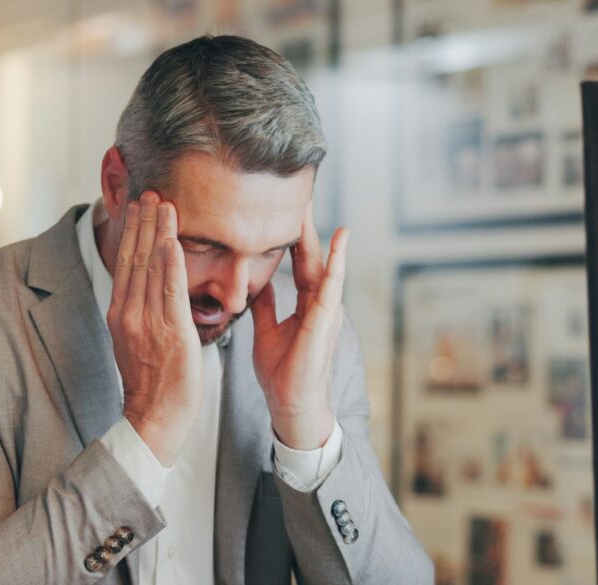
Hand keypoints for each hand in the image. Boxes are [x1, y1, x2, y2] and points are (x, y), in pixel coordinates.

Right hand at [107, 191, 202, 466]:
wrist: (154, 416)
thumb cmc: (151, 383)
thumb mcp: (135, 341)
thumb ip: (139, 312)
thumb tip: (146, 290)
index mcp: (120, 314)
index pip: (126, 264)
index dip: (132, 233)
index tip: (138, 207)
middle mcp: (129, 313)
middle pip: (134, 258)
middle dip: (142, 223)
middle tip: (149, 192)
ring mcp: (147, 321)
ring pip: (150, 268)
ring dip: (157, 232)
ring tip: (163, 204)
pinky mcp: (170, 331)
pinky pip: (169, 290)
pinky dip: (170, 263)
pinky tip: (172, 240)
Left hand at [251, 203, 349, 449]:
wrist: (291, 405)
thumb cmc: (282, 373)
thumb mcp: (267, 331)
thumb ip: (267, 306)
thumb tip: (258, 285)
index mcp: (305, 303)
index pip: (299, 260)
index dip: (291, 233)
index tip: (283, 206)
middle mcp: (320, 302)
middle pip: (312, 254)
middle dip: (305, 224)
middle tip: (300, 191)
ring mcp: (326, 310)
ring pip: (324, 262)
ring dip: (320, 232)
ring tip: (313, 203)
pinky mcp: (327, 320)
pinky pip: (333, 284)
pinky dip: (338, 260)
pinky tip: (340, 238)